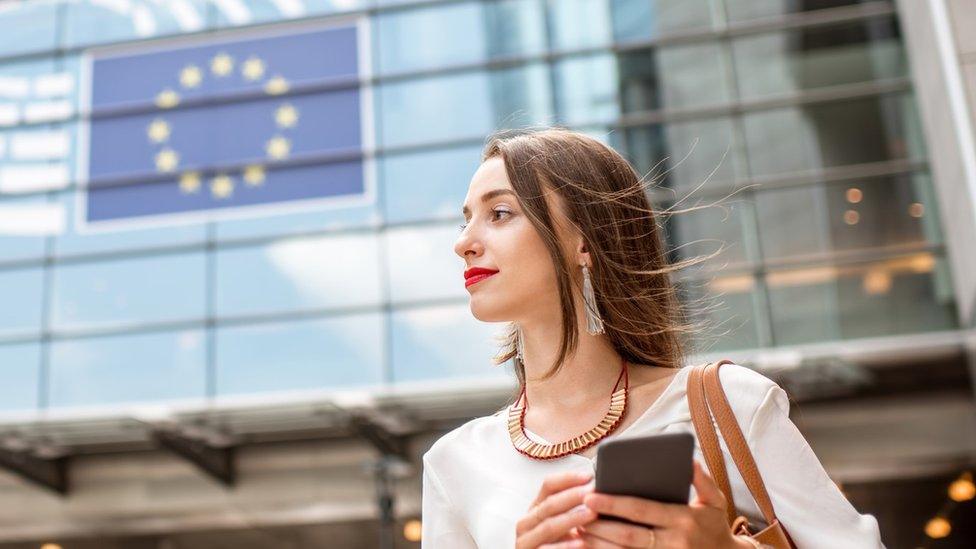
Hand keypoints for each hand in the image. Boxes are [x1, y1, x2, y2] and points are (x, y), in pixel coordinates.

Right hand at [515, 470, 599, 548]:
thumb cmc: (561, 543)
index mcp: (536, 508)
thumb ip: (572, 506)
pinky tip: (582, 542)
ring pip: (549, 526)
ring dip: (572, 519)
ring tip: (592, 514)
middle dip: (573, 497)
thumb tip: (595, 486)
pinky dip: (565, 546)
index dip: (568, 479)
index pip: (548, 485)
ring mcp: (526, 541)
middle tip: (592, 493)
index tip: (588, 476)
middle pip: (549, 504)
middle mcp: (527, 522)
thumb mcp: (565, 523)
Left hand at [578, 459, 746, 547]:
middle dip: (600, 526)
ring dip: (600, 545)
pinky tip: (593, 548)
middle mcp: (673, 542)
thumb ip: (702, 480)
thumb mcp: (715, 502)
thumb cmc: (715, 527)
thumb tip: (688, 458)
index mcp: (682, 519)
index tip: (590, 495)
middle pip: (629, 536)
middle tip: (577, 515)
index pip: (642, 509)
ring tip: (578, 533)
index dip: (613, 503)